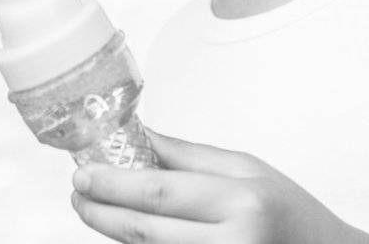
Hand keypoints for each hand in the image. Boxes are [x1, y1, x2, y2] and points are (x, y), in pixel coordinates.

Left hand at [70, 129, 368, 242]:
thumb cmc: (289, 212)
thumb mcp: (248, 168)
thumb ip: (189, 155)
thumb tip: (136, 135)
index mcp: (242, 201)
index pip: (160, 191)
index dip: (113, 183)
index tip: (83, 171)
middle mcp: (231, 242)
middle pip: (146, 231)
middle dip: (102, 210)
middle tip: (78, 193)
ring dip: (114, 232)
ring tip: (93, 208)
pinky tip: (127, 233)